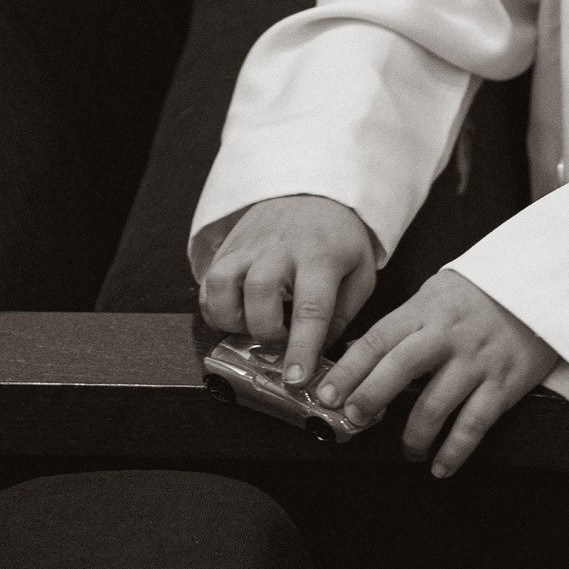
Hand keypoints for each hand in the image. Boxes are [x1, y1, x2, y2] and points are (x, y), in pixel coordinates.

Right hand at [198, 194, 377, 388]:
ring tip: (250, 327)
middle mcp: (280, 248)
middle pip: (259, 294)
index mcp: (321, 256)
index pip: (311, 308)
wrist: (313, 190)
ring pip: (222, 284)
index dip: (301, 348)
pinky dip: (214, 307)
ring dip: (231, 319)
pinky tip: (234, 314)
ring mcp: (249, 245)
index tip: (296, 378)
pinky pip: (208, 281)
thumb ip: (342, 316)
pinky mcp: (228, 246)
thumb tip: (317, 353)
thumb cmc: (340, 239)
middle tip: (278, 341)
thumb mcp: (361, 273)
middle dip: (265, 331)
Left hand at [314, 270, 557, 478]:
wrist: (540, 287)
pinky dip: (455, 450)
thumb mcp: (433, 295)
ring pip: (435, 404)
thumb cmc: (477, 294)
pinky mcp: (504, 384)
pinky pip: (474, 424)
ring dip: (414, 435)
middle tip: (353, 419)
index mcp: (424, 312)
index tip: (325, 393)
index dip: (348, 369)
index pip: (377, 340)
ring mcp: (476, 361)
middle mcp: (447, 336)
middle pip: (399, 368)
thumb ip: (401, 325)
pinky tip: (441, 466)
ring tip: (408, 450)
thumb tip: (357, 355)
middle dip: (370, 397)